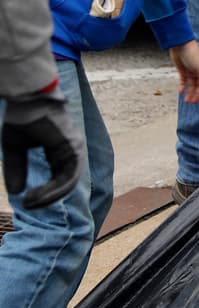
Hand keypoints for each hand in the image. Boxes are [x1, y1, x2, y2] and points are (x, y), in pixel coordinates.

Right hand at [2, 84, 82, 209]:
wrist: (26, 100)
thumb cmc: (21, 119)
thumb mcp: (15, 150)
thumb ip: (17, 170)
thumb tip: (17, 193)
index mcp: (60, 149)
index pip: (59, 178)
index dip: (45, 193)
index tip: (27, 202)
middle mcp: (71, 151)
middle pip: (66, 183)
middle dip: (48, 198)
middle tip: (29, 206)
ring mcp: (74, 149)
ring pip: (69, 182)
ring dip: (50, 197)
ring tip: (31, 203)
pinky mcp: (73, 147)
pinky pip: (68, 175)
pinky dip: (54, 190)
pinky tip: (36, 196)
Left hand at [169, 40, 198, 102]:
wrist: (180, 45)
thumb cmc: (193, 54)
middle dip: (197, 95)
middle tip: (192, 102)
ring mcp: (191, 72)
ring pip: (192, 86)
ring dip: (190, 93)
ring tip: (186, 100)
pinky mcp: (183, 71)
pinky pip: (183, 81)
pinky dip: (182, 87)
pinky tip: (181, 92)